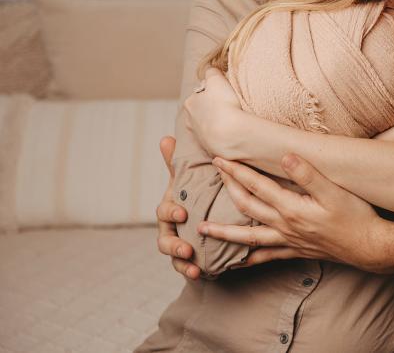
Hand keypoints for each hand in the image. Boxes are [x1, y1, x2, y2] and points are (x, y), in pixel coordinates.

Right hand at [154, 136, 201, 278]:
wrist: (209, 208)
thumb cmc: (196, 189)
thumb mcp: (190, 176)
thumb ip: (177, 162)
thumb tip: (166, 138)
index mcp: (171, 207)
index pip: (165, 211)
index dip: (171, 212)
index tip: (182, 212)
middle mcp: (172, 228)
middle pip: (165, 240)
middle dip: (173, 246)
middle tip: (186, 249)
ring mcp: (180, 243)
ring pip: (174, 257)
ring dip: (181, 263)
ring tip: (192, 268)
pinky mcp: (191, 256)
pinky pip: (187, 267)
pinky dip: (191, 271)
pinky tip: (200, 274)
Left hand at [183, 67, 245, 157]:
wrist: (230, 135)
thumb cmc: (223, 106)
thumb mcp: (216, 80)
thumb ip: (211, 72)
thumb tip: (210, 70)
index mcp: (189, 103)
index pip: (200, 93)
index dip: (213, 91)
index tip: (224, 93)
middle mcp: (189, 120)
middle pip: (202, 110)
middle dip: (212, 108)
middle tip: (228, 106)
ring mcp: (199, 136)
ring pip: (207, 124)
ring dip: (216, 121)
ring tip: (231, 120)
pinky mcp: (209, 148)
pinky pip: (215, 137)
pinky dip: (221, 134)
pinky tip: (231, 132)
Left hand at [199, 155, 389, 271]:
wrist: (370, 247)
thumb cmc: (356, 216)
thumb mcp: (335, 190)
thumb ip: (308, 174)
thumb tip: (284, 156)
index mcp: (291, 208)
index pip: (257, 185)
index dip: (236, 171)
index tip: (219, 158)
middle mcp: (285, 226)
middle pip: (247, 206)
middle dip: (227, 189)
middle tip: (213, 176)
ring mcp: (289, 241)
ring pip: (248, 237)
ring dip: (224, 232)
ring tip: (203, 230)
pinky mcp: (296, 251)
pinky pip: (266, 257)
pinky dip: (249, 259)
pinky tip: (238, 262)